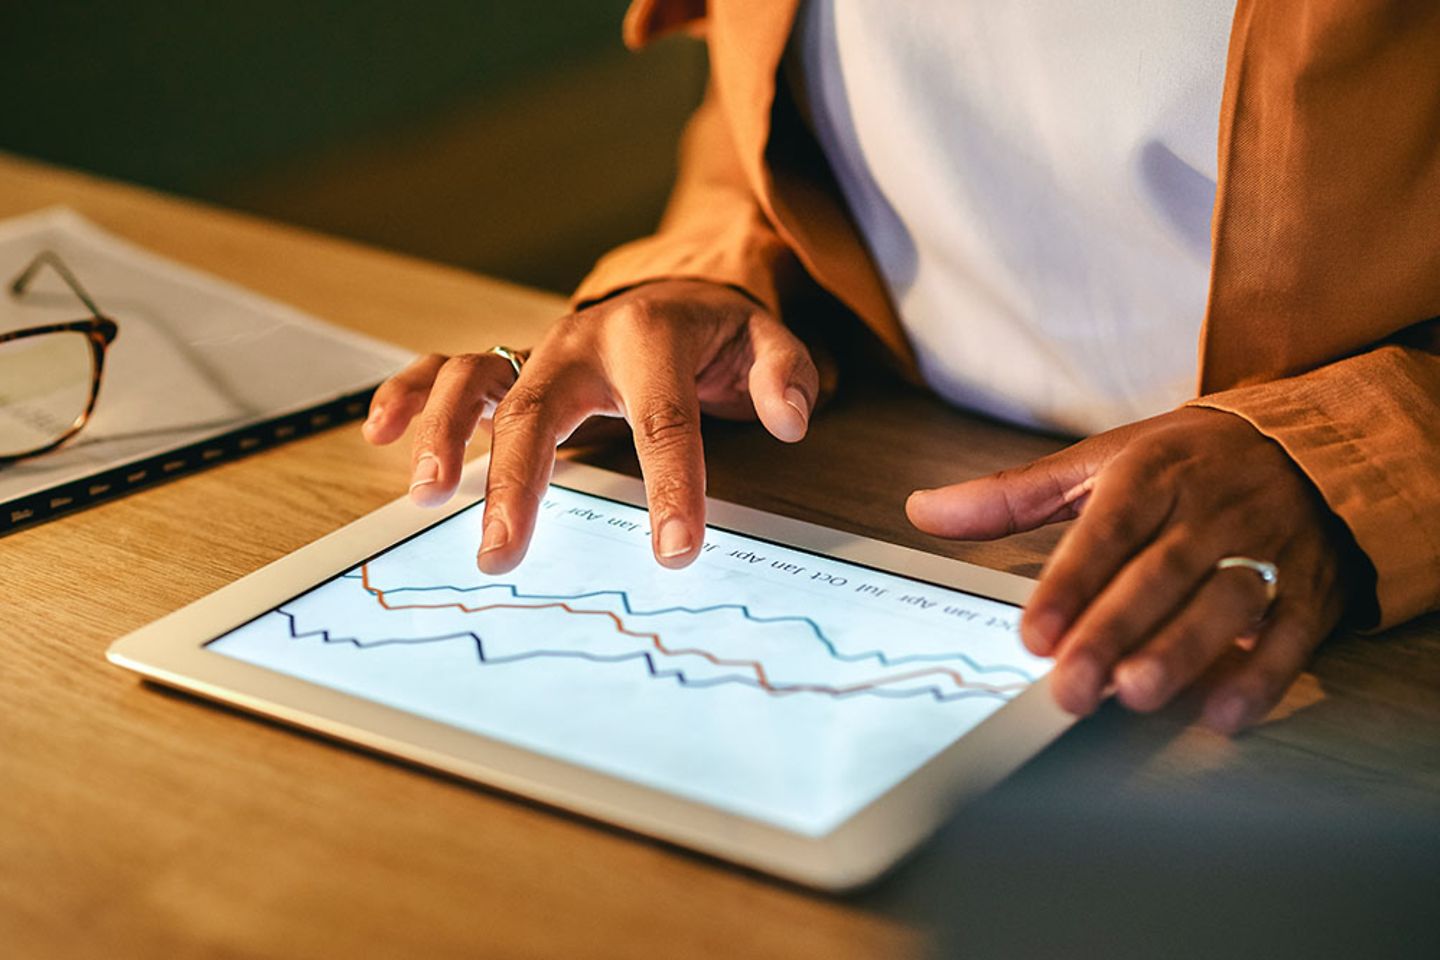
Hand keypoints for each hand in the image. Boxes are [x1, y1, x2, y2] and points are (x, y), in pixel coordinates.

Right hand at [362, 279, 818, 572]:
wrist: (671, 292)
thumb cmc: (715, 334)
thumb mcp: (766, 342)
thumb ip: (783, 375)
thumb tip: (788, 418)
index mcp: (650, 338)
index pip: (661, 420)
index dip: (671, 486)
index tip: (674, 553)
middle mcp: (582, 340)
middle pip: (539, 410)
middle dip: (517, 484)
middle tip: (501, 553)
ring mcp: (538, 349)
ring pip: (476, 379)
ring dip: (445, 434)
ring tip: (427, 495)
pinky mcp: (510, 363)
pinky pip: (446, 369)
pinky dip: (408, 394)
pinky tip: (379, 434)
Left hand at [906, 408, 1355, 733]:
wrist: (1309, 446)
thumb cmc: (1188, 463)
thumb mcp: (1102, 461)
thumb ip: (1012, 496)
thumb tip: (924, 511)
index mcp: (1155, 473)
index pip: (1108, 529)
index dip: (1071, 582)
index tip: (1034, 634)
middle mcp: (1212, 510)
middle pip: (1159, 574)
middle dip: (1113, 632)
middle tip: (1071, 687)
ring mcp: (1268, 549)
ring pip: (1226, 603)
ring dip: (1182, 651)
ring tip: (1136, 694)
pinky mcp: (1312, 589)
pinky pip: (1294, 634)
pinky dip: (1262, 677)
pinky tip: (1221, 714)